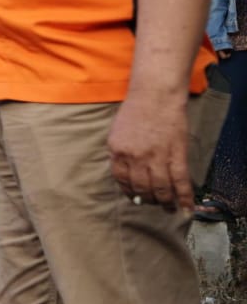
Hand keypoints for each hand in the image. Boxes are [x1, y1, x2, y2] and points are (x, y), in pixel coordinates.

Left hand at [108, 90, 192, 209]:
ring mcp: (156, 157)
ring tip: (167, 208)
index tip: (135, 198)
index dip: (129, 192)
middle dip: (147, 199)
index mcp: (118, 151)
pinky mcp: (176, 155)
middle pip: (141, 188)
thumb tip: (125, 172)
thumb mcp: (117, 131)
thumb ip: (119, 152)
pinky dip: (183, 196)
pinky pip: (180, 181)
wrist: (156, 95)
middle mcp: (135, 158)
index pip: (122, 180)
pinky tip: (184, 207)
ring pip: (161, 189)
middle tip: (153, 204)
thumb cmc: (135, 110)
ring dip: (164, 202)